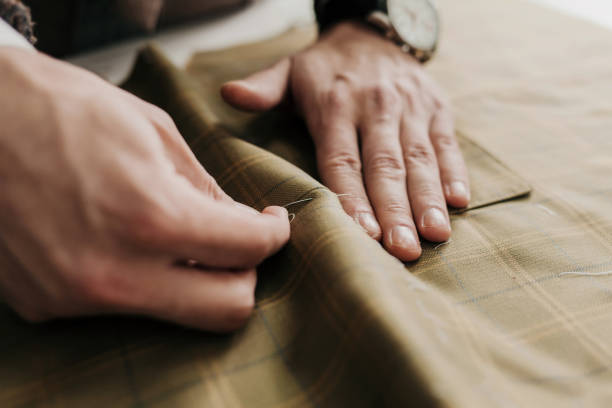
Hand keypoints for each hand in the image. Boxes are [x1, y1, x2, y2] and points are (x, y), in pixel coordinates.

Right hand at [0, 48, 289, 331]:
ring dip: (196, 281)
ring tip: (184, 237)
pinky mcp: (46, 305)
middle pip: (226, 310)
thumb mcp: (150, 129)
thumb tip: (236, 222)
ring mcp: (77, 297)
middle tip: (240, 242)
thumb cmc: (60, 108)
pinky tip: (129, 242)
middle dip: (247, 275)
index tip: (272, 222)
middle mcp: (116, 271)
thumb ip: (204, 187)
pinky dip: (142, 280)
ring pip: (175, 314)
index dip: (275, 234)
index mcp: (150, 215)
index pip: (249, 250)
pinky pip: (121, 306)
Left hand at [222, 21, 468, 260]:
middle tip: (403, 251)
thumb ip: (263, 88)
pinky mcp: (436, 107)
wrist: (370, 31)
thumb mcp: (289, 70)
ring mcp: (410, 107)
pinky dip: (455, 172)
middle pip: (385, 165)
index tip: (364, 234)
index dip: (353, 199)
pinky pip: (447, 142)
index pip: (342, 160)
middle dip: (396, 210)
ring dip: (428, 198)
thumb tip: (228, 95)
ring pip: (420, 158)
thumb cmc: (325, 66)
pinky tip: (460, 202)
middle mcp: (376, 106)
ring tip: (434, 235)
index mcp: (335, 105)